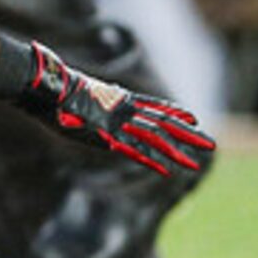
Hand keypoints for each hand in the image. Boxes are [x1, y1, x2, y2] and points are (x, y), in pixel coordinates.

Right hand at [6, 42, 214, 179]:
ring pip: (154, 138)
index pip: (155, 106)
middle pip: (163, 123)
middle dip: (188, 135)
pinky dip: (150, 160)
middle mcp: (124, 110)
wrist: (46, 88)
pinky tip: (167, 169)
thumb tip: (101, 92)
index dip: (175, 113)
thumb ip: (96, 97)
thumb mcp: (81, 93)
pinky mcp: (106, 135)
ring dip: (177, 150)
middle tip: (211, 143)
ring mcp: (117, 122)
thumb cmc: (56, 90)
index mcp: (120, 99)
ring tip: (197, 162)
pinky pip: (133, 150)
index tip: (194, 119)